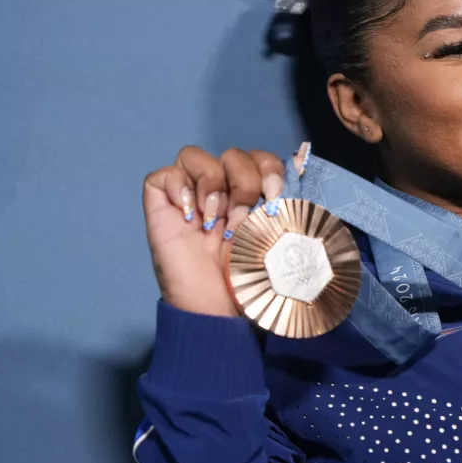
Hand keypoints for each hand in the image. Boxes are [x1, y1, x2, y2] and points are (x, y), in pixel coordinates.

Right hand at [142, 144, 307, 315]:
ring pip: (196, 156)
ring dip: (212, 184)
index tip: (276, 195)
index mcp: (251, 196)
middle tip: (243, 218)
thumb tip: (300, 158)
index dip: (271, 169)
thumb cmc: (250, 277)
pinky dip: (178, 187)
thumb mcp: (278, 233)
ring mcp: (189, 197)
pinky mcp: (161, 207)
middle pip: (233, 155)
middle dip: (245, 182)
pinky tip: (190, 217)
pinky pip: (164, 174)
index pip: (260, 159)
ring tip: (215, 221)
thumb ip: (288, 198)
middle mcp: (221, 192)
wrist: (220, 307)